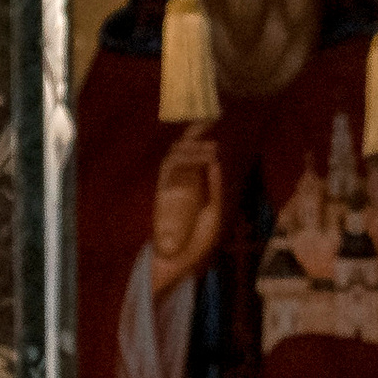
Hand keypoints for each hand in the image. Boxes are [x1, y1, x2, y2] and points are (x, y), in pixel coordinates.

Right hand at [148, 129, 223, 293]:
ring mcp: (171, 185)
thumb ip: (214, 188)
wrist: (181, 261)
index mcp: (197, 182)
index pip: (199, 153)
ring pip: (177, 154)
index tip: (216, 116)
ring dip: (193, 147)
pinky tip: (200, 160)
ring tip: (212, 148)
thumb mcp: (214, 212)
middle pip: (185, 147)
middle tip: (212, 117)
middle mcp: (183, 179)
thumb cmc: (198, 240)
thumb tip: (215, 161)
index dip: (204, 135)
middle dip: (196, 131)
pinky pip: (168, 169)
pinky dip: (183, 160)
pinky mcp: (162, 192)